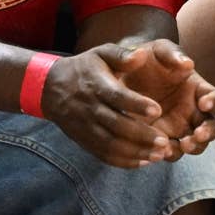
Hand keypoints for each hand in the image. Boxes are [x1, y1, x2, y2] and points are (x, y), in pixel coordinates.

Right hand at [40, 45, 175, 167]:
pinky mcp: (84, 140)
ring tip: (159, 155)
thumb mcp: (101, 53)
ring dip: (136, 152)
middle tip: (164, 142)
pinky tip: (143, 161)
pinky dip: (123, 161)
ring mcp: (86, 127)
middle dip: (141, 136)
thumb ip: (122, 54)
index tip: (157, 111)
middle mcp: (90, 108)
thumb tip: (141, 55)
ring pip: (111, 145)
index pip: (117, 97)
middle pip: (116, 126)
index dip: (136, 105)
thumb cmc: (84, 68)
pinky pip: (103, 155)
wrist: (50, 88)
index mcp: (96, 85)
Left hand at [110, 41, 214, 156]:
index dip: (214, 102)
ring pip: (195, 145)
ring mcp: (178, 127)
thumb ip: (172, 54)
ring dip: (191, 148)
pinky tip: (159, 151)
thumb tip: (188, 64)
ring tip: (180, 146)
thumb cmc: (147, 58)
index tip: (204, 103)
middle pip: (211, 127)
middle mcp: (193, 111)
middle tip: (196, 136)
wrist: (122, 73)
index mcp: (198, 90)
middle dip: (207, 134)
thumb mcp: (158, 49)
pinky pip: (169, 151)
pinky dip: (168, 153)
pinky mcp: (160, 139)